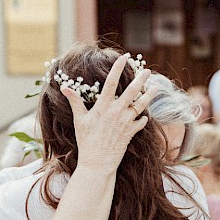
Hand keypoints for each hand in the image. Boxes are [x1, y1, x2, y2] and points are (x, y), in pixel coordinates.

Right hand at [62, 54, 159, 175]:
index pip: (111, 82)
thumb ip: (75, 102)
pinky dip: (143, 119)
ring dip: (149, 95)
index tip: (124, 57)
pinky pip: (141, 122)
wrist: (97, 162)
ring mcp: (125, 122)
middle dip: (140, 79)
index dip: (118, 68)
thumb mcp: (79, 120)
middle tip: (147, 70)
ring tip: (155, 87)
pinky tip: (145, 116)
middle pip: (131, 91)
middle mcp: (116, 111)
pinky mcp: (131, 133)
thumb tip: (64, 88)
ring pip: (140, 105)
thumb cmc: (86, 141)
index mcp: (103, 106)